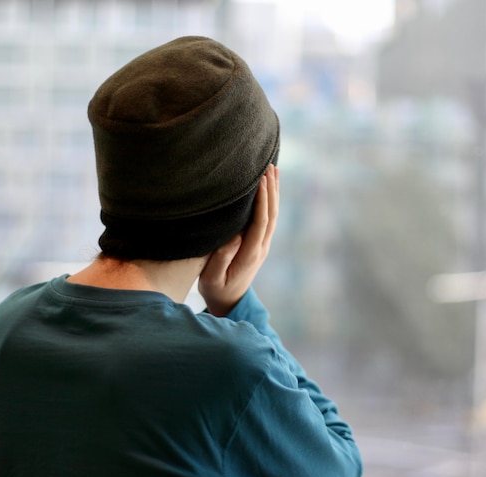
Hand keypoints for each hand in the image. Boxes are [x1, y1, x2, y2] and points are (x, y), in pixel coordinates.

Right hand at [199, 165, 278, 316]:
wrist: (229, 301)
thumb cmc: (216, 288)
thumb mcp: (212, 277)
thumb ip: (222, 257)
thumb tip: (234, 236)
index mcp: (250, 253)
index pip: (260, 221)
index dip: (262, 200)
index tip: (260, 179)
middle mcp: (261, 247)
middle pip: (271, 214)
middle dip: (271, 190)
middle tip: (268, 166)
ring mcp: (262, 245)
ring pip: (273, 215)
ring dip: (274, 192)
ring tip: (273, 170)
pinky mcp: (259, 244)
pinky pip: (269, 218)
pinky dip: (270, 201)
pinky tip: (269, 187)